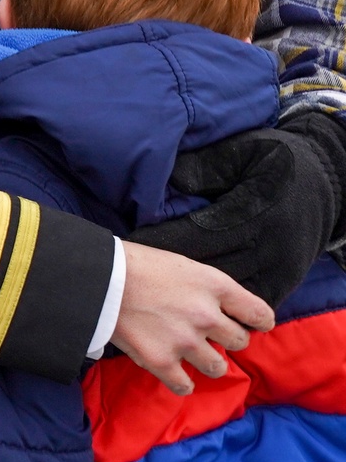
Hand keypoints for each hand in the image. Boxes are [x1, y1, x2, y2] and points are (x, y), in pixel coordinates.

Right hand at [111, 241, 272, 395]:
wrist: (101, 279)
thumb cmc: (139, 264)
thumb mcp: (183, 265)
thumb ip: (208, 288)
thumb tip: (223, 308)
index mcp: (214, 285)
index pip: (258, 312)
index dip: (260, 321)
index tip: (256, 325)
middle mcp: (206, 315)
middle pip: (240, 342)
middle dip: (228, 339)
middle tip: (210, 334)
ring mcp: (185, 342)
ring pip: (217, 367)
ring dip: (207, 361)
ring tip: (190, 352)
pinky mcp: (162, 362)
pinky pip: (186, 385)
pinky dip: (181, 380)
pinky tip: (173, 369)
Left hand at [130, 116, 345, 307]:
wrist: (324, 176)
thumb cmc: (273, 159)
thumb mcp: (240, 153)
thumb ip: (205, 169)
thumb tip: (170, 182)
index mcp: (251, 210)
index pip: (200, 235)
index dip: (167, 243)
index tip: (136, 247)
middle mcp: (266, 243)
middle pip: (212, 270)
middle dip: (176, 276)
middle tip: (139, 279)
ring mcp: (278, 265)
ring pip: (233, 293)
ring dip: (201, 298)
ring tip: (163, 299)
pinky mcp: (287, 278)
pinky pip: (253, 301)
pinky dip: (229, 307)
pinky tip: (201, 307)